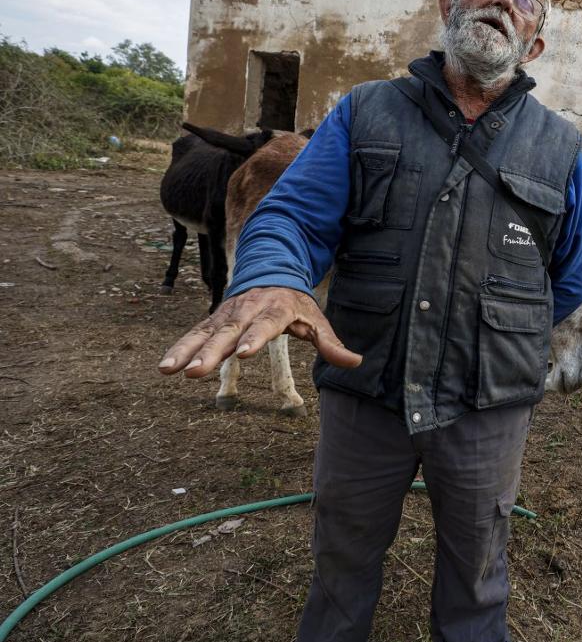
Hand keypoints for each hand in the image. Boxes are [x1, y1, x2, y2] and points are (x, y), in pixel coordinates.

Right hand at [157, 286, 361, 378]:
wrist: (270, 271)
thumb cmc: (295, 302)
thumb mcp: (317, 319)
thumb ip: (331, 343)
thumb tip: (355, 363)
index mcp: (276, 309)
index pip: (265, 325)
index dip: (255, 338)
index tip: (244, 354)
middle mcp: (248, 310)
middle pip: (229, 332)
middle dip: (213, 352)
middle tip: (196, 370)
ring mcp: (227, 314)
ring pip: (205, 332)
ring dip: (187, 350)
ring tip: (169, 370)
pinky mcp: (214, 319)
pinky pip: (194, 333)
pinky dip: (179, 347)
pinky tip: (164, 367)